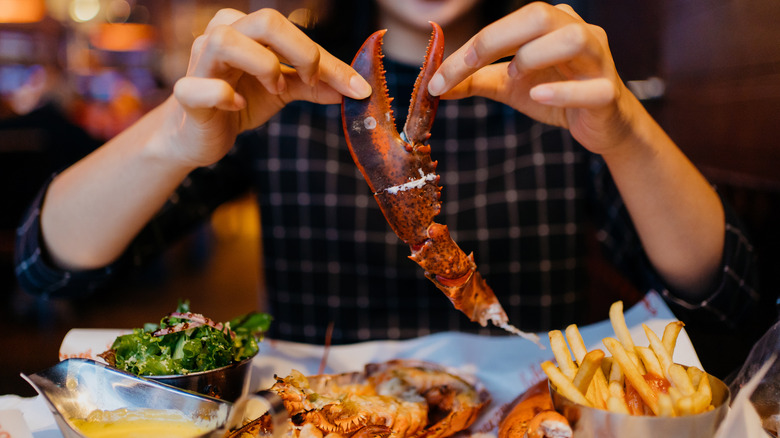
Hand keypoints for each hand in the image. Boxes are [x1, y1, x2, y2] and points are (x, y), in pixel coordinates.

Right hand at [169, 8, 371, 167]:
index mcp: (247, 29)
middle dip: (301, 52)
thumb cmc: (239, 101)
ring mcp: (200, 63)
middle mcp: (221, 36)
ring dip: (262, 65)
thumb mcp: (282, 91)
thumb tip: (354, 89)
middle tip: (310, 81)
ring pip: (226, 40)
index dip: (329, 60)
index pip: (293, 32)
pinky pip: (199, 86)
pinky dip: (222, 94)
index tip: (357, 87)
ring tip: (274, 89)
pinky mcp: (186, 94)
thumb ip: (314, 86)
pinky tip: (237, 105)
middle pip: (265, 21)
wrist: (199, 135)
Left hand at [428, 2, 636, 155]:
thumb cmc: (555, 95)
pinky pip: (591, 88)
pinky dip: (562, 91)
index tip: (438, 76)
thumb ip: (476, 80)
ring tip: (516, 76)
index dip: (471, 46)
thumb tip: (434, 85)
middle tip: (466, 67)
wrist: (599, 126)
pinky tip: (538, 95)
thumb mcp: (509, 85)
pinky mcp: (608, 94)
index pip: (509, 23)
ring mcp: (599, 60)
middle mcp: (578, 32)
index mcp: (551, 24)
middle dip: (495, 39)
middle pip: (540, 16)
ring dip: (534, 55)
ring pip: (572, 39)